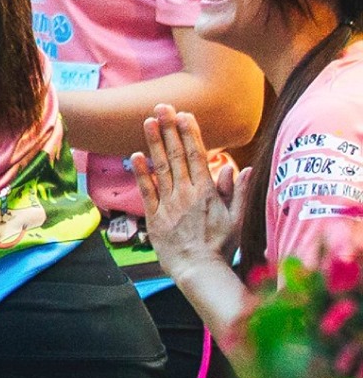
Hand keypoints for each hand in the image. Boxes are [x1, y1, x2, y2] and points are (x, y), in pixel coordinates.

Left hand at [133, 104, 243, 279]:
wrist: (199, 270)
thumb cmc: (221, 246)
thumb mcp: (238, 219)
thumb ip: (239, 192)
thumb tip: (242, 168)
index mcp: (206, 192)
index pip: (197, 156)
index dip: (190, 133)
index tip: (185, 114)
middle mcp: (186, 193)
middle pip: (177, 155)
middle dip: (169, 129)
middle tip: (162, 106)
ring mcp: (168, 203)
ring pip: (160, 167)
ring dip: (154, 143)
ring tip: (148, 121)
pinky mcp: (154, 215)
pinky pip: (146, 190)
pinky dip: (140, 172)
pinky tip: (134, 155)